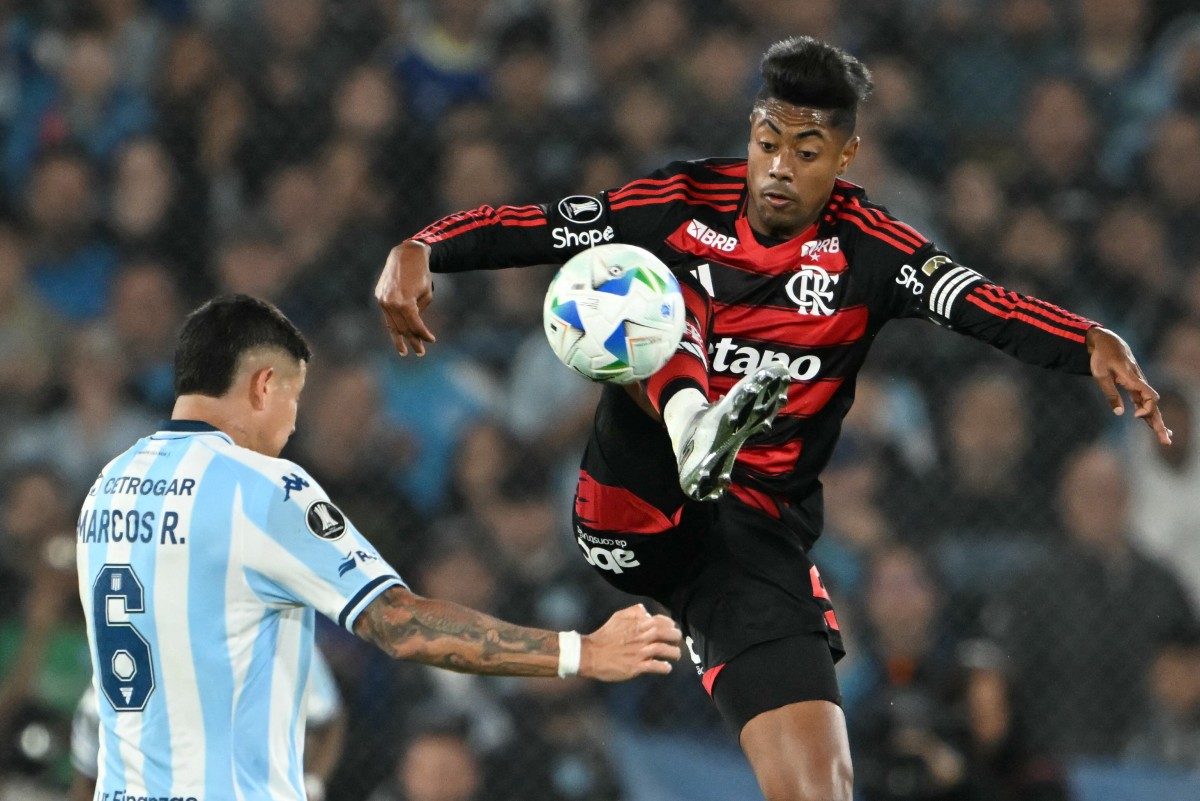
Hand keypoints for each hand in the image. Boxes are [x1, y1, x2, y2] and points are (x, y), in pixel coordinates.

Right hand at [375, 240, 436, 355]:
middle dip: (413, 340)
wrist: (406, 255)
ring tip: (404, 351)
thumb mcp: (427, 295)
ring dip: (399, 338)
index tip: (432, 340)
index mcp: (405, 303)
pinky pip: (387, 316)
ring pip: (392, 324)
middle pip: (403, 328)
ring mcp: (383, 300)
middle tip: (420, 352)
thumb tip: (414, 328)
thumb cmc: (421, 274)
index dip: (424, 335)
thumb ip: (420, 313)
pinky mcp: (379, 297)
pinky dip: (392, 326)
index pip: (415, 326)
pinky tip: (396, 335)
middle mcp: (391, 303)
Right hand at [580, 604, 681, 680]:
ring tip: (675, 655)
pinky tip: (667, 667)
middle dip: (675, 636)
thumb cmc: (604, 635)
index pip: (661, 621)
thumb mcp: (617, 617)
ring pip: (664, 650)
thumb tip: (646, 611)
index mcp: (637, 624)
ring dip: (674, 652)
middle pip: (667, 634)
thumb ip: (633, 612)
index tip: (672, 628)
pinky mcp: (637, 667)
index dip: (670, 624)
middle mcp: (641, 637)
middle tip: (676, 641)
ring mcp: (640, 652)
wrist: (591, 654)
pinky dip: (665, 667)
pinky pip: (656, 667)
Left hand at [1087, 326, 1171, 445]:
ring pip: (1150, 405)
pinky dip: (1149, 413)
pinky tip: (1152, 423)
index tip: (1136, 415)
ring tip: (1165, 437)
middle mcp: (1139, 383)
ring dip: (1157, 421)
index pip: (1149, 397)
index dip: (1147, 408)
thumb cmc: (1102, 357)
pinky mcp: (1133, 386)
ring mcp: (1137, 384)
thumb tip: (1119, 413)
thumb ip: (1110, 394)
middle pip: (1153, 406)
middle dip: (1159, 424)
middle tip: (1166, 441)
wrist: (1106, 341)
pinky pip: (1144, 401)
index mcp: (1133, 379)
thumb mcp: (1100, 375)